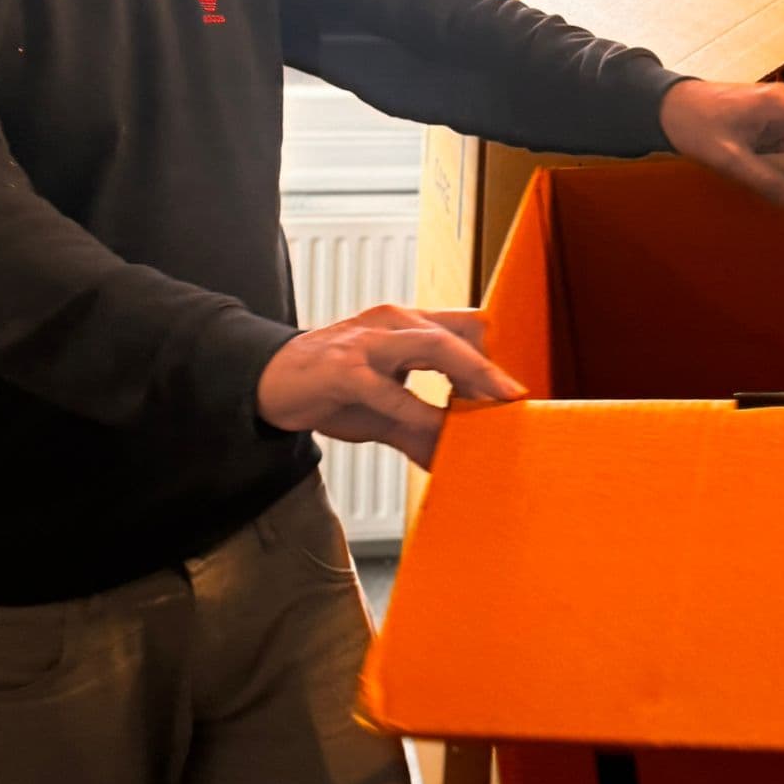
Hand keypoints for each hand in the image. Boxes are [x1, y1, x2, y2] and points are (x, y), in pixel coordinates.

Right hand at [256, 304, 526, 468]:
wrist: (269, 382)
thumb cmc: (327, 387)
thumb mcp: (380, 411)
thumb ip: (418, 429)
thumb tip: (450, 459)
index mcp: (403, 324)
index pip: (460, 327)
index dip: (489, 356)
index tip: (511, 391)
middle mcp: (391, 323)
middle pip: (455, 334)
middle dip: (489, 367)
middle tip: (515, 398)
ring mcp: (368, 343)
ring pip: (433, 346)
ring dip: (469, 375)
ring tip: (491, 406)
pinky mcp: (345, 369)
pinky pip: (391, 391)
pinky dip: (418, 413)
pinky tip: (435, 434)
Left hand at [659, 79, 783, 208]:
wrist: (667, 106)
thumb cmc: (694, 121)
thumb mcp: (727, 157)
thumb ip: (762, 179)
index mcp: (780, 105)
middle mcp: (782, 107)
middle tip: (750, 173)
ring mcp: (773, 115)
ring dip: (772, 169)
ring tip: (738, 162)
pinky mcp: (765, 123)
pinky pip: (777, 152)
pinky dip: (765, 164)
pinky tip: (742, 163)